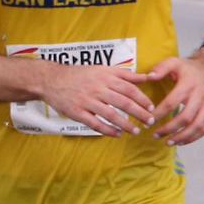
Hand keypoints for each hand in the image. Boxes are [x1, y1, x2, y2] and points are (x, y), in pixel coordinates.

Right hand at [37, 61, 158, 136]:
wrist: (51, 79)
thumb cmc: (79, 74)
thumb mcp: (102, 69)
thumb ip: (124, 74)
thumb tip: (146, 77)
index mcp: (105, 77)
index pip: (130, 89)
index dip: (142, 99)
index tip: (152, 108)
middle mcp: (97, 88)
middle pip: (124, 102)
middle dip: (139, 113)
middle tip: (149, 122)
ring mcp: (87, 101)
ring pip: (111, 115)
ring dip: (126, 125)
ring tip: (135, 131)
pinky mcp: (77, 112)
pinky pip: (95, 124)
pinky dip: (108, 130)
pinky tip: (117, 134)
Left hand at [147, 53, 203, 144]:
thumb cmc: (190, 68)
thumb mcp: (175, 62)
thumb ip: (161, 68)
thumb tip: (149, 77)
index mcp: (188, 84)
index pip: (172, 102)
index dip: (159, 114)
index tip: (148, 122)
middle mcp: (201, 96)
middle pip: (185, 117)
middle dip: (169, 129)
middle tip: (155, 135)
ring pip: (197, 126)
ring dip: (181, 137)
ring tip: (167, 142)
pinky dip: (193, 138)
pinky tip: (181, 142)